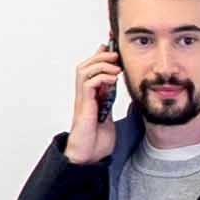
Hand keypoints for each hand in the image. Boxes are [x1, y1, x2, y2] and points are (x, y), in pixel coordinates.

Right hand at [65, 45, 120, 164]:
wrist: (88, 155)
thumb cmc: (97, 139)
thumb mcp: (108, 114)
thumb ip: (109, 100)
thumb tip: (117, 86)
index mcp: (90, 96)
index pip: (92, 69)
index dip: (100, 55)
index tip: (111, 44)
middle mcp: (84, 95)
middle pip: (85, 65)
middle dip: (100, 56)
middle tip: (116, 55)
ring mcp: (82, 100)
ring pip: (84, 70)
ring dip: (101, 64)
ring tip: (116, 67)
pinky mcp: (84, 106)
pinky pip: (88, 83)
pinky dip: (101, 77)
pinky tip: (112, 80)